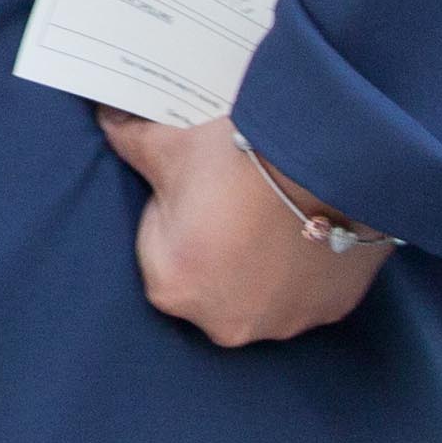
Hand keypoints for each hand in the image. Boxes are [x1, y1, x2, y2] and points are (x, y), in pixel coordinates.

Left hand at [96, 114, 390, 347]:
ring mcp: (281, 323)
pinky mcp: (328, 313)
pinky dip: (303, 267)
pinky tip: (307, 226)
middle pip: (207, 276)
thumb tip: (106, 119)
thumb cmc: (243, 157)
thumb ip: (130, 140)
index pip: (159, 249)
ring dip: (261, 262)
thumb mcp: (172, 145)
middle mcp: (225, 322)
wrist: (335, 159)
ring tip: (276, 211)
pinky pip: (304, 293)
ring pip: (258, 290)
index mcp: (172, 287)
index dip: (176, 212)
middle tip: (238, 198)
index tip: (200, 187)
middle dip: (216, 244)